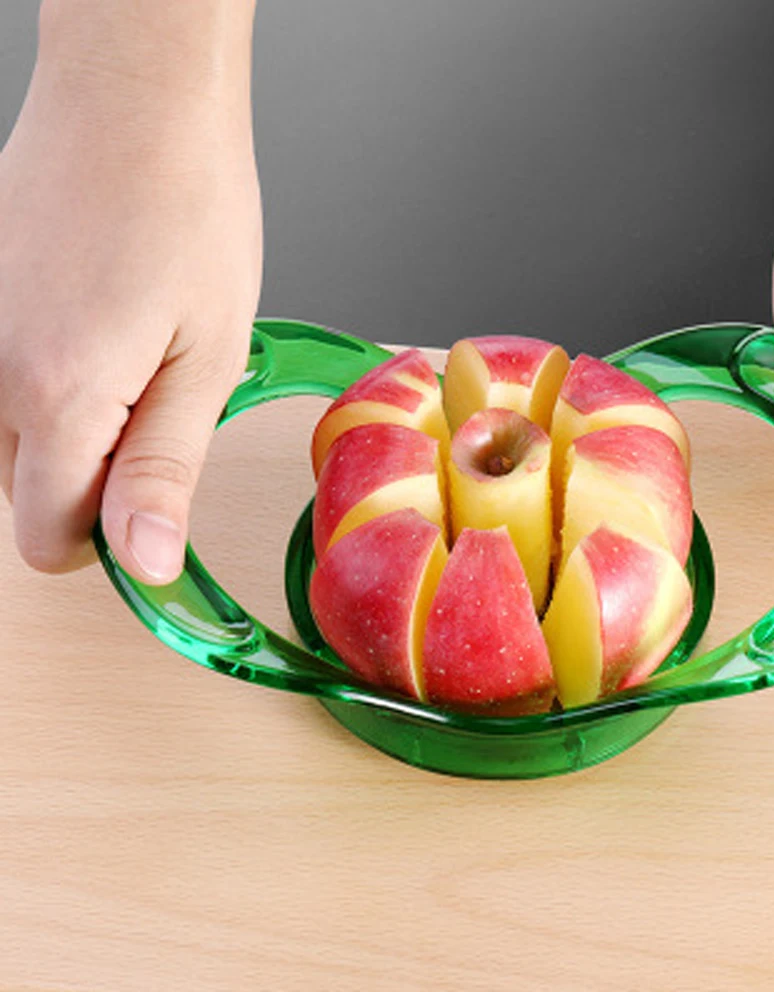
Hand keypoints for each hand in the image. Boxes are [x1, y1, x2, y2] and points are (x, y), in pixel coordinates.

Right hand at [0, 1, 260, 583]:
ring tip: (133, 357)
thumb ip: (164, 468)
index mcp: (58, 396)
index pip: (47, 538)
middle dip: (91, 481)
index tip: (154, 503)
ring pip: (9, 438)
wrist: (139, 101)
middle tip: (158, 409)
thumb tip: (143, 563)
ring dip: (72, 427)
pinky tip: (96, 324)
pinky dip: (47, 377)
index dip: (108, 539)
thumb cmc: (189, 211)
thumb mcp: (207, 358)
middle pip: (23, 492)